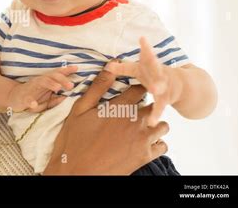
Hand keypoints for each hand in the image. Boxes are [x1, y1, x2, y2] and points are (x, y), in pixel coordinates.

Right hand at [7, 65, 77, 111]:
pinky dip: (31, 101)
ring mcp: (32, 88)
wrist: (13, 98)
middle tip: (71, 85)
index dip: (66, 70)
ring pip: (41, 82)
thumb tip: (66, 98)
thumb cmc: (32, 97)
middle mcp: (40, 82)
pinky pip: (28, 99)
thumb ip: (55, 99)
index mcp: (46, 82)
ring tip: (57, 88)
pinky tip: (34, 104)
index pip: (57, 74)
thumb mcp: (46, 100)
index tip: (76, 68)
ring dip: (50, 84)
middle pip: (52, 76)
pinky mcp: (24, 97)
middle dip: (62, 79)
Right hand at [43, 69, 169, 174]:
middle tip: (134, 110)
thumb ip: (98, 87)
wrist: (77, 172)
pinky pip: (162, 145)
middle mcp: (135, 121)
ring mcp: (142, 139)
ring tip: (139, 127)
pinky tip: (143, 143)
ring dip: (153, 123)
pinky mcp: (144, 157)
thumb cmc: (75, 140)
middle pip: (154, 105)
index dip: (138, 87)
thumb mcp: (80, 109)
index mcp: (119, 107)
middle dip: (146, 105)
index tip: (134, 90)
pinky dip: (156, 143)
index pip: (140, 88)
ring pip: (162, 125)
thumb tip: (111, 65)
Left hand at [104, 36, 181, 126]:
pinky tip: (152, 123)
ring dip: (156, 86)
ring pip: (159, 85)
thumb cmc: (153, 75)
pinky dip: (155, 115)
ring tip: (153, 88)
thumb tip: (107, 65)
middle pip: (154, 65)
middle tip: (148, 50)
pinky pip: (159, 107)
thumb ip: (124, 68)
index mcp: (149, 66)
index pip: (146, 54)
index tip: (143, 37)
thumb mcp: (141, 70)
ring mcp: (163, 85)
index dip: (145, 47)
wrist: (183, 86)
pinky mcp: (165, 99)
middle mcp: (157, 73)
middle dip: (151, 58)